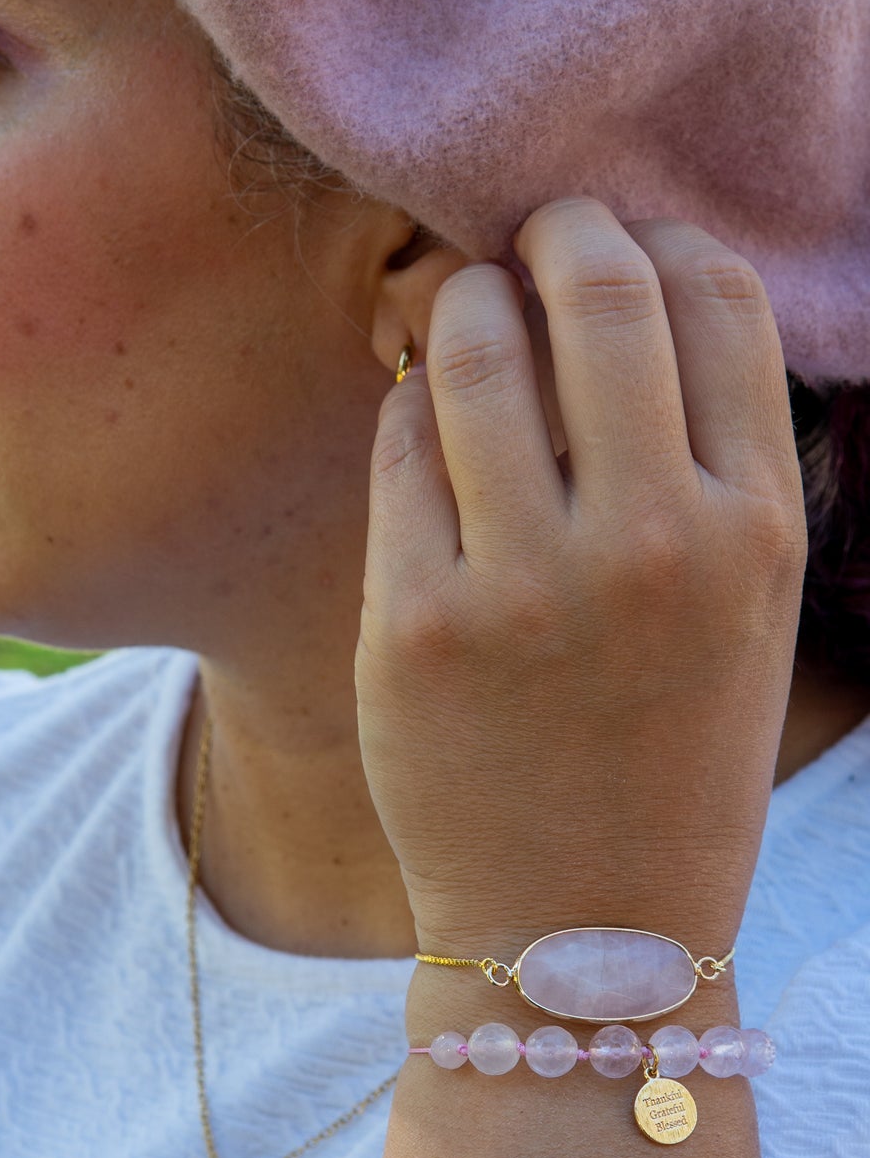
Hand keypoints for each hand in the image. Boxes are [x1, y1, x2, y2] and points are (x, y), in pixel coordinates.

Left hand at [356, 197, 807, 961]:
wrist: (585, 928)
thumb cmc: (668, 752)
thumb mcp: (744, 607)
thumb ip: (708, 457)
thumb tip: (629, 286)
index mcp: (757, 527)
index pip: (718, 293)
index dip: (661, 235)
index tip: (622, 241)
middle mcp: (654, 541)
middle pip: (599, 285)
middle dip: (555, 229)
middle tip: (529, 236)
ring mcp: (527, 584)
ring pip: (478, 344)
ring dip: (464, 300)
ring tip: (463, 312)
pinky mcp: (412, 624)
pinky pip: (400, 441)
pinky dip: (410, 406)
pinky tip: (425, 426)